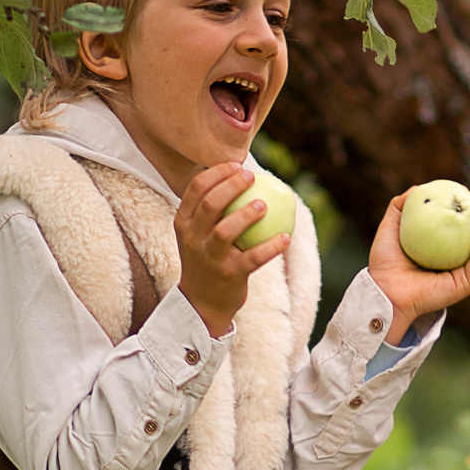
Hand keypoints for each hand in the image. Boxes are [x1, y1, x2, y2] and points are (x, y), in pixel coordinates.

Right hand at [176, 162, 289, 336]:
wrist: (202, 303)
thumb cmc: (207, 260)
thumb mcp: (198, 234)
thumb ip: (211, 210)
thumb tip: (239, 175)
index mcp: (183, 223)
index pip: (196, 189)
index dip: (217, 173)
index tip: (237, 166)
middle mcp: (193, 239)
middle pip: (210, 205)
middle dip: (231, 186)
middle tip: (251, 177)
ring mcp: (209, 258)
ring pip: (226, 231)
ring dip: (246, 215)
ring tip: (263, 205)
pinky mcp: (229, 275)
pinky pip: (253, 258)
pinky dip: (271, 248)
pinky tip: (286, 237)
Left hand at [367, 191, 469, 342]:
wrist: (383, 290)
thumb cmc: (384, 264)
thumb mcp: (390, 228)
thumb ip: (400, 208)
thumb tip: (417, 188)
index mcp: (446, 253)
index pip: (465, 230)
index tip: (467, 192)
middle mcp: (458, 265)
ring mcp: (464, 276)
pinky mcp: (464, 285)